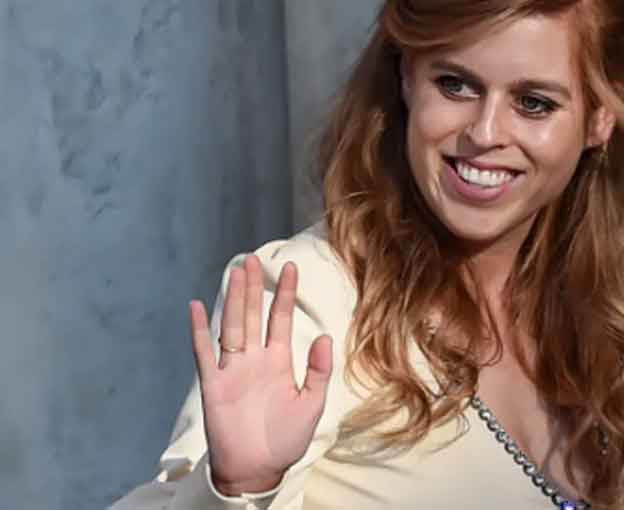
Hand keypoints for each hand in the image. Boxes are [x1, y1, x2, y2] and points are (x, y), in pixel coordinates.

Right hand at [189, 255, 332, 495]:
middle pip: (254, 315)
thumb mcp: (312, 403)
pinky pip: (204, 353)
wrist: (258, 468)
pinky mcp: (214, 385)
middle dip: (255, 288)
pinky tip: (196, 307)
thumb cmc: (286, 439)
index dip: (285, 294)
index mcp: (279, 362)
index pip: (281, 319)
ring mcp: (233, 370)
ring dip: (233, 300)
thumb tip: (324, 337)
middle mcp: (255, 360)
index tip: (291, 267)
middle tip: (254, 259)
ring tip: (236, 272)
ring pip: (233, 326)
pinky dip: (199, 331)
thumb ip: (319, 370)